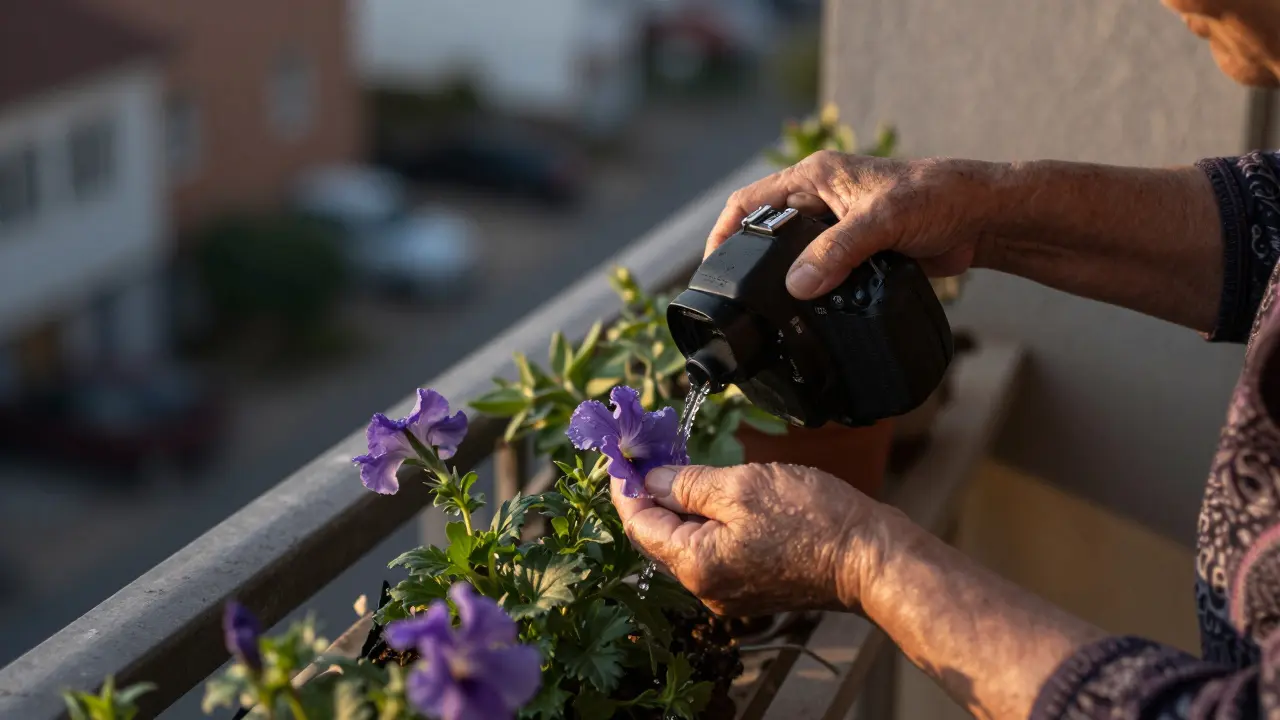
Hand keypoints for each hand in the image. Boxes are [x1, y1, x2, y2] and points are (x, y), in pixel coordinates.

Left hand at [612, 462, 894, 616]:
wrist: (872, 559)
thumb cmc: (814, 520)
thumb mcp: (742, 486)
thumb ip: (688, 483)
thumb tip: (650, 480)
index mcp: (695, 563)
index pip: (637, 525)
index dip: (624, 487)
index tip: (619, 454)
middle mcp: (704, 587)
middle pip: (656, 538)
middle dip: (647, 494)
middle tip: (646, 452)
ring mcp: (728, 591)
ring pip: (683, 543)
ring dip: (675, 505)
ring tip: (676, 464)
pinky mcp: (750, 587)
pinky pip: (710, 550)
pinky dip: (701, 521)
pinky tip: (708, 493)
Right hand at [707, 152, 1002, 298]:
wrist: (981, 218)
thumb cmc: (938, 197)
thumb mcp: (882, 221)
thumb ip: (838, 250)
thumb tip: (797, 285)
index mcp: (814, 177)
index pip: (750, 201)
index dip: (724, 232)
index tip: (711, 268)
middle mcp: (818, 199)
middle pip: (765, 233)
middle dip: (749, 264)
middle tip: (735, 301)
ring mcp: (834, 227)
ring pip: (791, 258)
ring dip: (781, 282)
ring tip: (764, 313)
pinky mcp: (853, 252)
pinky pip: (818, 274)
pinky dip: (809, 293)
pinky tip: (804, 314)